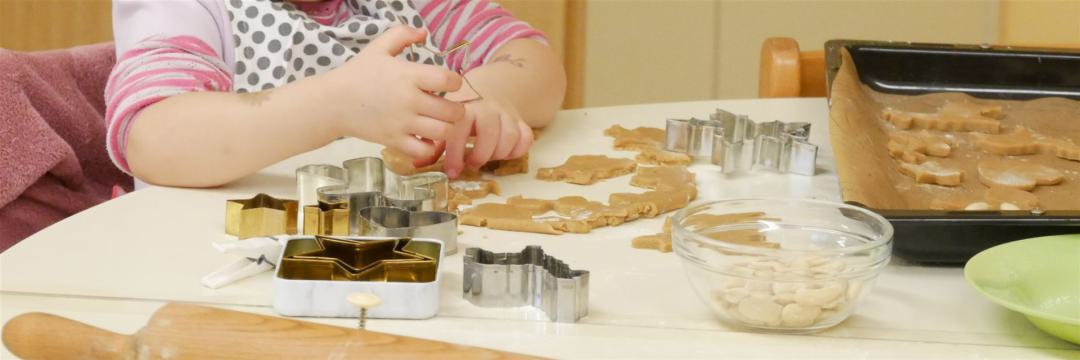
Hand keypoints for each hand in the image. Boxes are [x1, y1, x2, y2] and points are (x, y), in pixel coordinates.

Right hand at [320, 26, 464, 159]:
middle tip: (449, 107)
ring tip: (440, 123)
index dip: (456, 81)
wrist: (332, 102)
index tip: (449, 83)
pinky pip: (423, 151)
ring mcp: (402, 123)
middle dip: (456, 109)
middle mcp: (409, 100)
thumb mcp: (378, 48)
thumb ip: (401, 35)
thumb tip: (423, 33)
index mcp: (408, 75)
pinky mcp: (394, 141)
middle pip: (452, 111)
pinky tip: (425, 138)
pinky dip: (429, 147)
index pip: (448, 80)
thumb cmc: (358, 74)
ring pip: (443, 132)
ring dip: (447, 128)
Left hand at [437, 96, 533, 177]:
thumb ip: (434, 144)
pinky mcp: (520, 120)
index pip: (459, 130)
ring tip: (488, 158)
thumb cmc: (463, 113)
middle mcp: (487, 108)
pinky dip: (518, 149)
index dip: (456, 154)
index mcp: (464, 109)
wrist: (490, 89)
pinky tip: (506, 154)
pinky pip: (526, 136)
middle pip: (490, 131)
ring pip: (510, 135)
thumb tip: (417, 164)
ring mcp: (506, 114)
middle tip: (472, 164)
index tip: (452, 172)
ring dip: (500, 153)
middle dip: (481, 154)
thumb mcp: (446, 124)